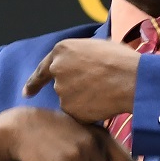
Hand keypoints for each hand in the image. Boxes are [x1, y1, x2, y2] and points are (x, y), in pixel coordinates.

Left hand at [24, 37, 140, 121]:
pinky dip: (89, 112)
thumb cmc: (120, 60)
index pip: (41, 70)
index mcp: (61, 50)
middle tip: (97, 86)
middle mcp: (56, 70)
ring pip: (70, 101)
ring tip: (105, 91)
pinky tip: (104, 104)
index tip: (27, 93)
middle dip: (75, 89)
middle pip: (61, 86)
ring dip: (83, 100)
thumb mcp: (96, 46)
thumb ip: (80, 55)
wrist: (132, 79)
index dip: (33, 83)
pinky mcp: (71, 109)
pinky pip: (79, 114)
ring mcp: (62, 91)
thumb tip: (80, 63)